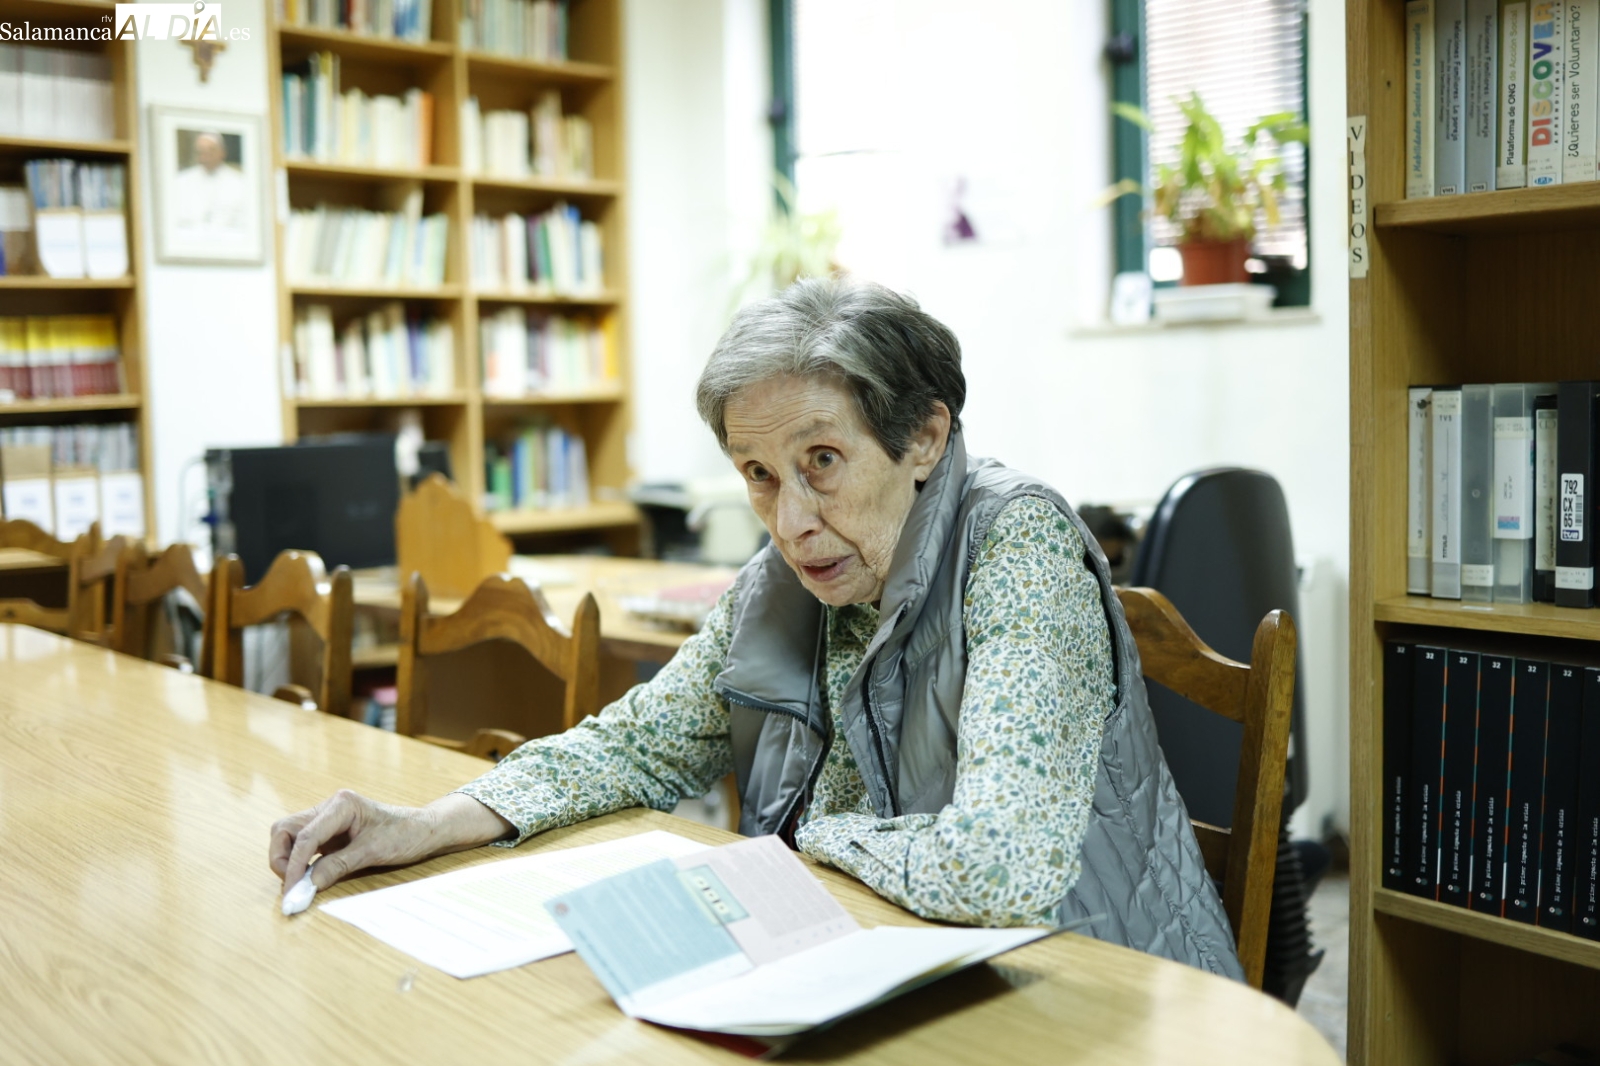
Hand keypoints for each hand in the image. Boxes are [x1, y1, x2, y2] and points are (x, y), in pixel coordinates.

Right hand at [268, 790, 512, 892]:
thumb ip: (338, 867)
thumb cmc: (406, 834)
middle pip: (285, 830)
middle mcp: (329, 808)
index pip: (304, 836)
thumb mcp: (373, 852)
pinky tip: (308, 880)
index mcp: (341, 805)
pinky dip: (300, 863)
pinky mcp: (329, 834)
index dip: (293, 865)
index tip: (291, 891)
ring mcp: (328, 820)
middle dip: (281, 858)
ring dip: (288, 861)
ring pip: (290, 838)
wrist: (426, 830)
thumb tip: (306, 886)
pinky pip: (304, 846)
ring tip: (299, 885)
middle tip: (292, 886)